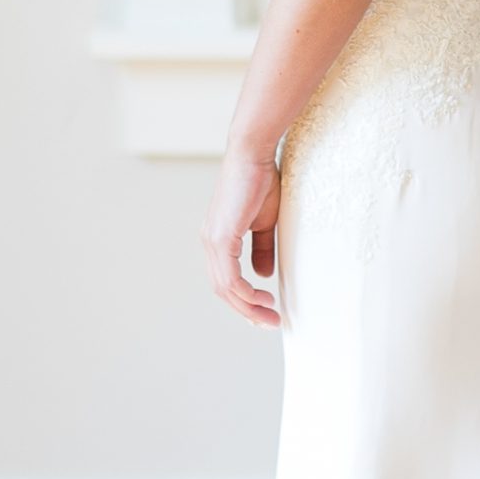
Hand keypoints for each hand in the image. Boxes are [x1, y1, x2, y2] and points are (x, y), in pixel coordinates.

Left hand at [203, 146, 282, 325]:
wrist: (253, 156)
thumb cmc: (259, 181)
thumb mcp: (264, 222)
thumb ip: (262, 249)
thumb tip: (262, 274)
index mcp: (217, 239)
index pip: (225, 279)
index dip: (243, 299)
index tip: (265, 310)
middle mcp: (209, 243)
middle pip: (223, 290)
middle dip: (247, 310)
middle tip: (269, 322)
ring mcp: (212, 241)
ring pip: (225, 288)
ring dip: (248, 307)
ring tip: (270, 316)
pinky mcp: (221, 238)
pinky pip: (231, 277)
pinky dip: (246, 293)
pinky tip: (262, 298)